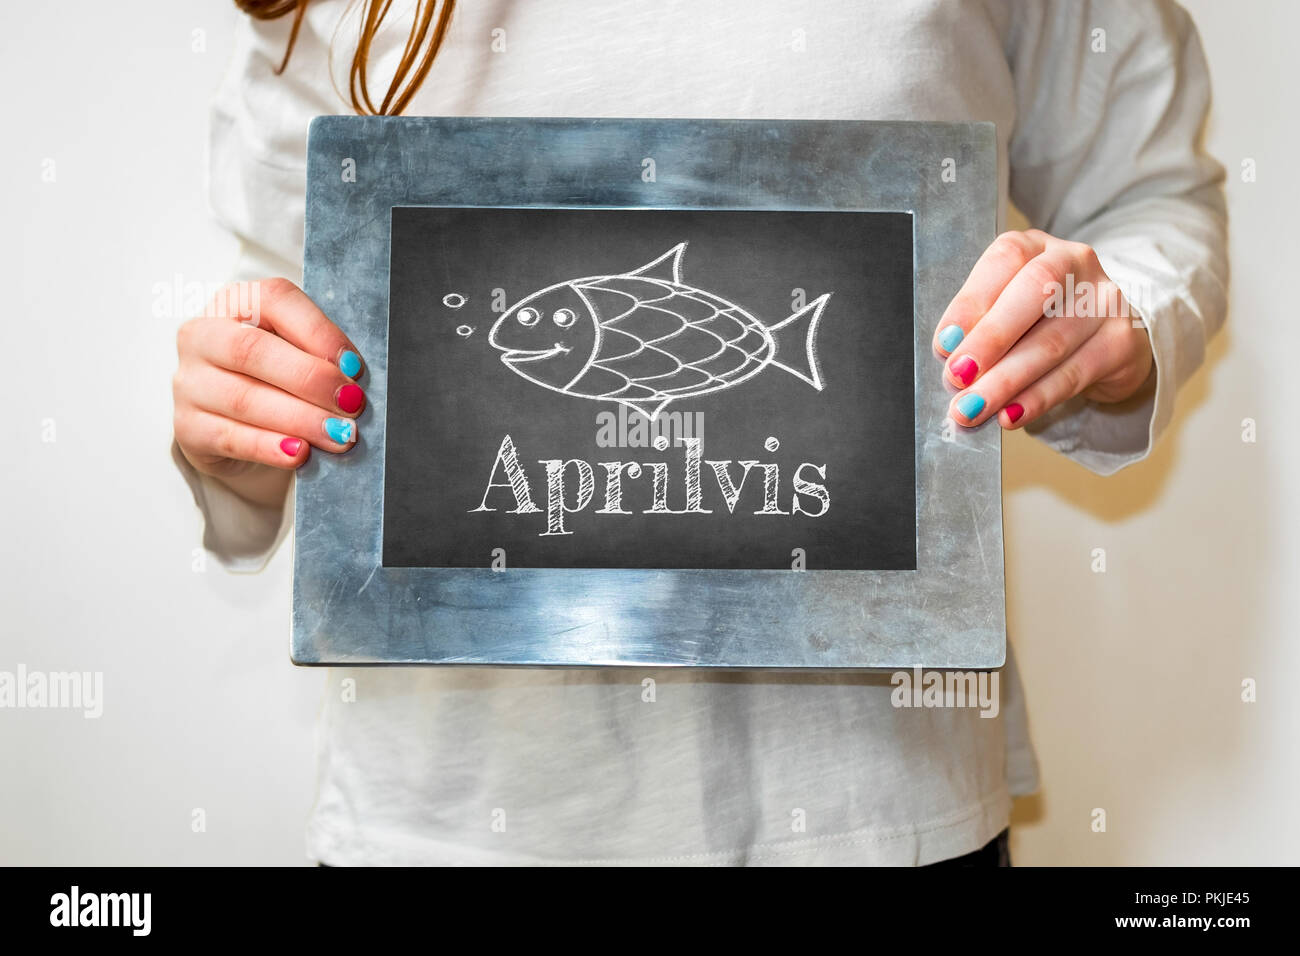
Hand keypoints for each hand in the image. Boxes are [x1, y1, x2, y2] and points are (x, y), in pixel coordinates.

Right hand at [173, 278, 364, 498]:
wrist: (237, 423)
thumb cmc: (276, 378)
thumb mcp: (297, 352)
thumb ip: (320, 354)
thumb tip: (353, 378)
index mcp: (236, 302)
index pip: (275, 301)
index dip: (319, 333)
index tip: (355, 366)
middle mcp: (203, 335)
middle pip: (253, 350)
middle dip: (310, 379)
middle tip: (351, 403)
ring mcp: (189, 382)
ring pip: (243, 398)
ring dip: (300, 419)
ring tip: (339, 435)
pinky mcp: (187, 427)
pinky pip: (230, 437)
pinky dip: (269, 447)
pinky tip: (299, 454)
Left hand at [933, 230, 1153, 428]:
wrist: (1104, 341)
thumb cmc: (1039, 321)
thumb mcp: (1006, 308)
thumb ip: (979, 323)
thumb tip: (950, 355)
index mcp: (1036, 247)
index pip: (1006, 259)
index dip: (972, 302)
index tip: (944, 343)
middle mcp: (1075, 262)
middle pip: (1034, 293)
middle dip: (990, 339)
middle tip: (957, 376)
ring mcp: (1104, 301)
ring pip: (1050, 343)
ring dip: (1004, 382)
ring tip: (971, 408)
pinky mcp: (1119, 342)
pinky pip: (1072, 375)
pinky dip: (1035, 399)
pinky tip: (1009, 416)